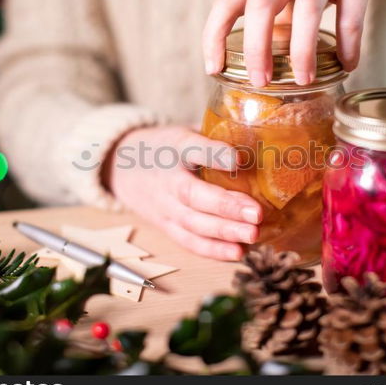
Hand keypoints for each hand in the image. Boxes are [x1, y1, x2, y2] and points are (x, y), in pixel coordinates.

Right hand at [103, 126, 262, 260]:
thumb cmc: (167, 148)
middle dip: (226, 206)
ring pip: (192, 223)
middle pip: (193, 195)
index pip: (192, 148)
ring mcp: (164, 206)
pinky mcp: (166, 226)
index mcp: (175, 147)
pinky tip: (239, 252)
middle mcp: (167, 179)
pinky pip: (189, 242)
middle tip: (257, 213)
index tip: (237, 159)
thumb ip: (216, 138)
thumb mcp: (186, 132)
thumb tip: (264, 140)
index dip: (214, 153)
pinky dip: (213, 250)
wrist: (122, 167)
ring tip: (253, 235)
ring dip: (224, 232)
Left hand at [203, 0, 385, 85]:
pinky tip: (347, 64)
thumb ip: (273, 20)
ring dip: (303, 48)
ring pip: (306, 7)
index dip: (214, 36)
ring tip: (304, 79)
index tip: (214, 69)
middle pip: (261, 4)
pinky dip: (349, 42)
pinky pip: (351, 12)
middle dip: (257, 47)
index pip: (227, 3)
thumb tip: (259, 65)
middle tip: (261, 82)